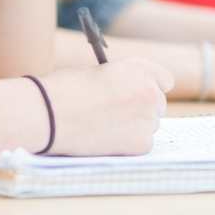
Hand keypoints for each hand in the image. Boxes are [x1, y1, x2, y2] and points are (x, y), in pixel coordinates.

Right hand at [41, 58, 172, 155]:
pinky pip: (143, 144)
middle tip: (117, 114)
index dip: (150, 86)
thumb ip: (122, 81)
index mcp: (138, 70)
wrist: (49, 114)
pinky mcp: (140, 144)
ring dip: (135, 126)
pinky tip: (106, 138)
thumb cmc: (64, 89)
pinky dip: (128, 144)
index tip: (140, 94)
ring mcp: (147, 120)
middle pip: (158, 105)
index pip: (164, 80)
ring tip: (105, 126)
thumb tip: (129, 93)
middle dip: (141, 108)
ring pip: (150, 125)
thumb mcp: (99, 72)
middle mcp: (149, 93)